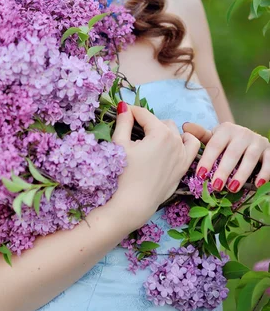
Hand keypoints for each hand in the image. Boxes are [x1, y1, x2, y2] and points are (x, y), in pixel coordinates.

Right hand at [111, 103, 200, 230]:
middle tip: (132, 132)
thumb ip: (124, 122)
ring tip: (149, 140)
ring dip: (163, 131)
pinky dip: (184, 141)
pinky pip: (191, 146)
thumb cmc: (124, 174)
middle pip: (158, 122)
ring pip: (175, 132)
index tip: (122, 111)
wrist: (134, 204)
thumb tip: (124, 106)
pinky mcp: (183, 167)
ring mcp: (182, 154)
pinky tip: (172, 144)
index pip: (143, 114)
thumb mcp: (120, 144)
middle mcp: (175, 141)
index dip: (130, 111)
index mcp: (160, 133)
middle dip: (146, 123)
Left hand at [182, 121, 269, 191]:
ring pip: (250, 158)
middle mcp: (242, 132)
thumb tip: (185, 126)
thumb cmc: (227, 142)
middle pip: (232, 153)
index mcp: (226, 129)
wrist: (250, 140)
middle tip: (216, 186)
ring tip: (232, 188)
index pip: (214, 145)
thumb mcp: (215, 137)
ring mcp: (257, 140)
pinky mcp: (269, 149)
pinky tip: (256, 185)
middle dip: (223, 170)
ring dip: (241, 174)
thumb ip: (201, 135)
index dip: (207, 160)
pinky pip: (268, 162)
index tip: (200, 175)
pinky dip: (264, 174)